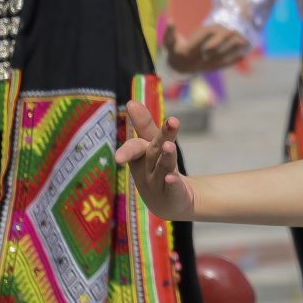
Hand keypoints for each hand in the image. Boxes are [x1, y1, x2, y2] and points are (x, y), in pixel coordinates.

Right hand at [114, 101, 196, 220]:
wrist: (167, 201)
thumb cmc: (155, 167)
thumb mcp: (150, 145)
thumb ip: (144, 125)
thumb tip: (131, 102)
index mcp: (140, 156)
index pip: (134, 146)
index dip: (131, 137)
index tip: (130, 117)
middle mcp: (147, 170)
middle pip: (154, 151)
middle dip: (161, 137)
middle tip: (171, 122)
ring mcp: (158, 184)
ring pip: (163, 168)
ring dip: (166, 156)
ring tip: (169, 145)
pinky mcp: (172, 194)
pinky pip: (171, 188)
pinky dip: (171, 183)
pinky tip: (171, 177)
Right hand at [164, 23, 249, 72]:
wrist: (179, 68)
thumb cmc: (175, 50)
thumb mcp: (169, 42)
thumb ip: (169, 32)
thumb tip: (169, 19)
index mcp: (186, 52)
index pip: (198, 44)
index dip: (206, 36)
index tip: (215, 27)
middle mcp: (196, 61)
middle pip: (212, 51)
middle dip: (223, 41)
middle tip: (233, 29)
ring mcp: (205, 66)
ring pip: (221, 58)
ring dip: (231, 50)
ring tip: (242, 41)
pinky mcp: (212, 69)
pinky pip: (224, 65)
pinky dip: (234, 60)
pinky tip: (243, 54)